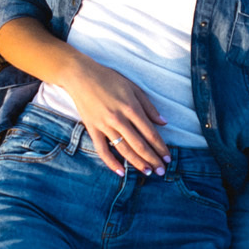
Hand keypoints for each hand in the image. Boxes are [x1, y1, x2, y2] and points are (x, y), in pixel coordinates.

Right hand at [62, 57, 169, 175]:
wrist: (80, 76)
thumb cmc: (109, 79)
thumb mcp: (133, 87)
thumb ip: (148, 106)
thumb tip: (164, 123)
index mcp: (131, 107)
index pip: (150, 132)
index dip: (160, 147)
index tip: (168, 157)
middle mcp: (119, 118)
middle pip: (139, 144)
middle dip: (152, 159)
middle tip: (161, 171)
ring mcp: (104, 125)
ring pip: (124, 149)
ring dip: (137, 163)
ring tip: (147, 172)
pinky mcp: (92, 129)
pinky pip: (102, 150)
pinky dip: (111, 162)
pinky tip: (120, 172)